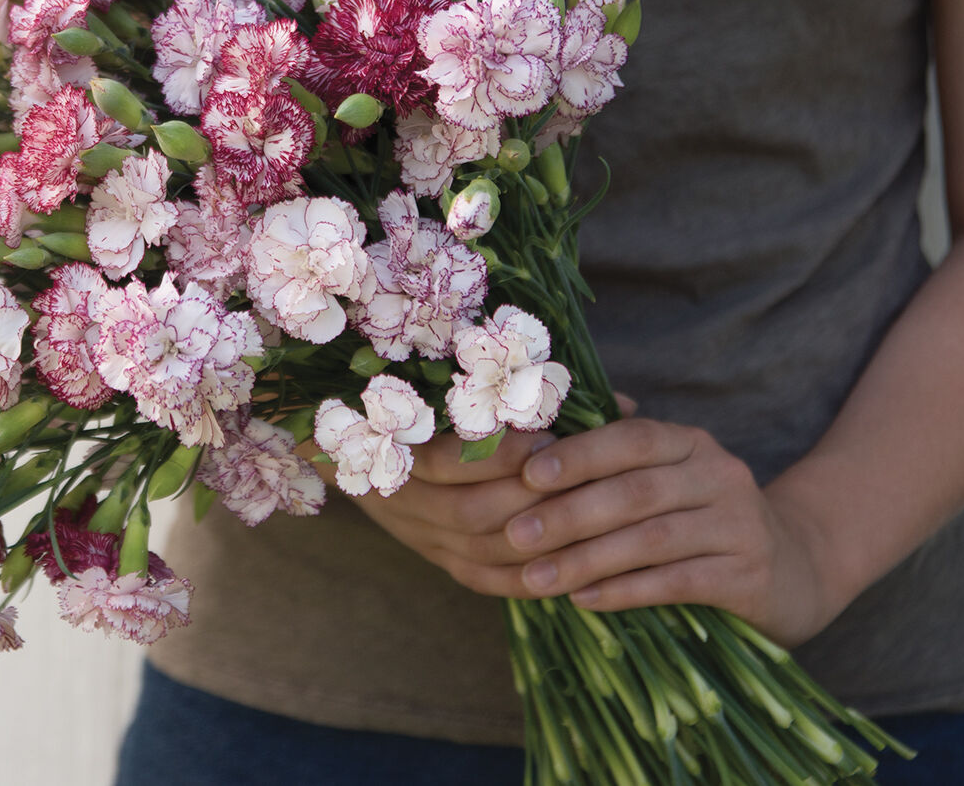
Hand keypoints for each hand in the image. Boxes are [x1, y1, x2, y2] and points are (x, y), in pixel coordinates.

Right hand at [339, 397, 638, 600]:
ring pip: (479, 549)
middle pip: (470, 511)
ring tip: (588, 523)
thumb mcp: (449, 385)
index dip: (502, 454)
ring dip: (537, 540)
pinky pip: (481, 577)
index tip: (549, 438)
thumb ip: (527, 391)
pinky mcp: (434, 556)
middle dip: (532, 500)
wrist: (341, 442)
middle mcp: (401, 496)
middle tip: (583, 484)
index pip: (447, 459)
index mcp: (394, 444)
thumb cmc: (414, 398)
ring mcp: (417, 532)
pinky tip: (570, 569)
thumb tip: (622, 404)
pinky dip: (525, 577)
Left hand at [500, 417, 843, 646]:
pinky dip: (628, 591)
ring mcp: (740, 526)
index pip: (632, 439)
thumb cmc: (700, 519)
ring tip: (537, 578)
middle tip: (516, 534)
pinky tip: (585, 600)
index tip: (527, 476)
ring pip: (653, 539)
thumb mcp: (668, 478)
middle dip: (570, 513)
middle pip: (637, 491)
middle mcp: (720, 476)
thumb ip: (613, 459)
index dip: (580, 455)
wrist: (794, 569)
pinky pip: (679, 582)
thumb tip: (533, 436)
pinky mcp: (750, 576)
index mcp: (691, 443)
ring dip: (588, 559)